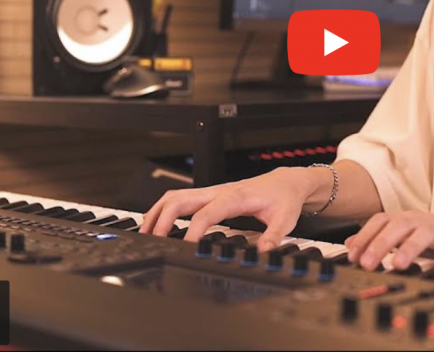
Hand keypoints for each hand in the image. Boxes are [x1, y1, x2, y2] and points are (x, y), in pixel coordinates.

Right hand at [138, 167, 316, 251]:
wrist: (286, 182)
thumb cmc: (284, 198)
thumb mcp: (286, 219)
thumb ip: (274, 236)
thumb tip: (262, 252)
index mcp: (235, 197)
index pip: (207, 213)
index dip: (194, 230)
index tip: (185, 246)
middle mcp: (219, 191)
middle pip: (181, 199)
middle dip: (163, 218)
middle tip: (153, 240)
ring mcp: (212, 192)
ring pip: (176, 196)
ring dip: (159, 212)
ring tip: (147, 233)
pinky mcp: (210, 195)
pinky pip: (181, 198)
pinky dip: (165, 209)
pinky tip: (160, 224)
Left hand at [345, 211, 433, 276]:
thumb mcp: (408, 236)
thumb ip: (381, 238)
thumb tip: (350, 245)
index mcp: (407, 220)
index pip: (381, 221)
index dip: (365, 236)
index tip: (352, 256)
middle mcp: (423, 222)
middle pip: (398, 225)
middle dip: (380, 243)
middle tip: (367, 263)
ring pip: (424, 234)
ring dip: (409, 248)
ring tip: (398, 265)